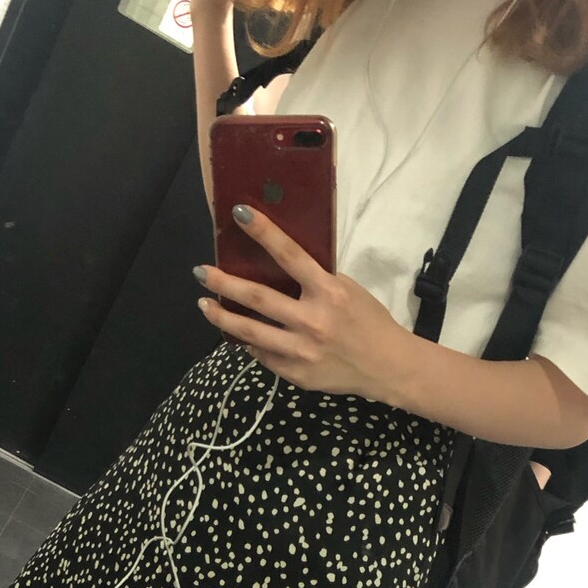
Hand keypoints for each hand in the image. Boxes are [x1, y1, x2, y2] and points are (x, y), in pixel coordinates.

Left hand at [194, 204, 407, 400]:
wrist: (387, 366)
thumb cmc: (368, 321)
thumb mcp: (348, 290)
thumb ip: (315, 281)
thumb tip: (277, 266)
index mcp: (328, 292)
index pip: (290, 255)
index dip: (264, 233)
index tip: (240, 214)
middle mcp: (312, 321)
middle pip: (258, 298)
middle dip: (224, 284)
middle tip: (201, 273)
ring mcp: (301, 350)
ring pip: (250, 332)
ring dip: (222, 317)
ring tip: (204, 304)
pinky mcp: (294, 373)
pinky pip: (263, 354)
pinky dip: (249, 342)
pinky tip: (238, 333)